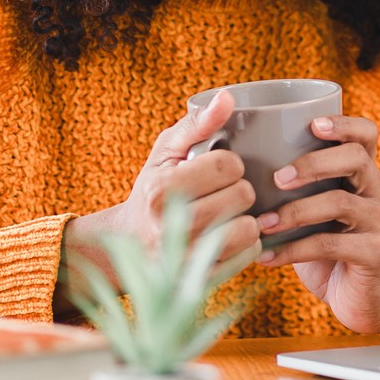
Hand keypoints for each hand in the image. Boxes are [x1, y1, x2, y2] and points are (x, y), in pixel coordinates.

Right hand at [56, 90, 260, 312]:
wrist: (129, 245)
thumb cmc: (154, 188)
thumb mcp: (167, 151)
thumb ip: (197, 123)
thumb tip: (228, 97)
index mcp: (161, 190)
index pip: (227, 165)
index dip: (230, 162)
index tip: (217, 168)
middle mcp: (170, 227)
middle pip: (242, 195)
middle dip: (240, 188)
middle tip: (223, 192)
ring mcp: (185, 260)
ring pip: (249, 229)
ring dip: (247, 218)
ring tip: (228, 213)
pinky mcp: (200, 282)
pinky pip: (248, 255)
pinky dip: (246, 243)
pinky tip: (228, 236)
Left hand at [255, 114, 379, 335]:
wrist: (360, 297)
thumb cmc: (325, 247)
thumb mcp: (312, 211)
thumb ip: (291, 188)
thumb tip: (231, 163)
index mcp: (364, 173)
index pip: (366, 134)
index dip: (344, 124)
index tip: (312, 125)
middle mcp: (379, 191)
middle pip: (355, 159)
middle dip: (312, 164)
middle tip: (277, 178)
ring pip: (340, 202)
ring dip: (295, 212)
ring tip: (263, 223)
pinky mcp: (376, 253)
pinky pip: (331, 245)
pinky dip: (293, 249)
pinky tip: (266, 257)